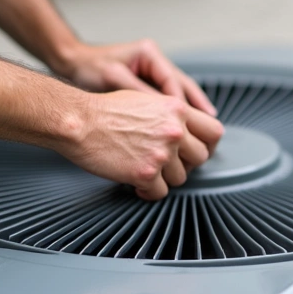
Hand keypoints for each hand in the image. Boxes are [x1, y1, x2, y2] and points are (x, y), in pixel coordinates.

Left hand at [54, 39, 217, 115]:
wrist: (71, 61)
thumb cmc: (88, 68)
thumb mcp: (114, 80)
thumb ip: (139, 95)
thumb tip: (162, 114)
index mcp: (150, 54)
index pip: (174, 83)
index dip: (183, 106)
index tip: (188, 125)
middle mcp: (155, 60)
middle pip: (184, 86)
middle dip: (197, 107)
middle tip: (210, 126)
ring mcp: (153, 69)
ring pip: (180, 93)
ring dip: (192, 111)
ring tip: (205, 128)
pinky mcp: (147, 81)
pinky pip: (168, 98)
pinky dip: (178, 113)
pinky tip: (185, 126)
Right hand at [59, 90, 223, 199]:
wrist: (78, 122)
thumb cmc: (105, 110)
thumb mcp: (147, 100)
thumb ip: (171, 115)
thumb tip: (186, 130)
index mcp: (177, 110)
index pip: (214, 131)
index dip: (208, 144)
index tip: (198, 151)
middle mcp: (174, 131)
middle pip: (200, 158)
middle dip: (185, 164)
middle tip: (167, 163)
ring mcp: (161, 153)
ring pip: (180, 178)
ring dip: (164, 178)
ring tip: (145, 169)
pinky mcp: (146, 173)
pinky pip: (160, 193)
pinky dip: (148, 192)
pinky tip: (136, 183)